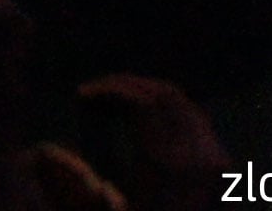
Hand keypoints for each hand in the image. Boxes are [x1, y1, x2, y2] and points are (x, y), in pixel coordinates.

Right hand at [68, 76, 229, 210]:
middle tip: (94, 94)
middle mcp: (198, 155)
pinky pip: (198, 123)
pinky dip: (171, 113)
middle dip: (126, 85)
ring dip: (149, 96)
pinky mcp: (225, 169)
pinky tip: (146, 126)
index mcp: (167, 165)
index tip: (81, 96)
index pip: (141, 102)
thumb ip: (79, 186)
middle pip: (165, 94)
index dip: (108, 89)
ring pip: (185, 105)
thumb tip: (46, 152)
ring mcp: (217, 161)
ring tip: (116, 105)